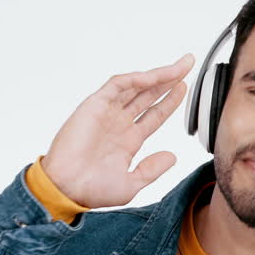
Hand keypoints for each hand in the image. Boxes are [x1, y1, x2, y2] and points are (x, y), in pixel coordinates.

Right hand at [41, 53, 195, 208]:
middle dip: (169, 79)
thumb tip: (172, 156)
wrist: (67, 188)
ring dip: (158, 75)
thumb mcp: (131, 183)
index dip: (171, 100)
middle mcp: (119, 123)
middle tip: (187, 65)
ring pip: (136, 86)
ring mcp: (107, 112)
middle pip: (149, 95)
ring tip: (179, 67)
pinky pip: (117, 85)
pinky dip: (136, 79)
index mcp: (128, 140)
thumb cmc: (91, 190)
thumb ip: (152, 169)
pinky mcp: (95, 105)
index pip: (155, 114)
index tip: (185, 88)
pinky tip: (154, 77)